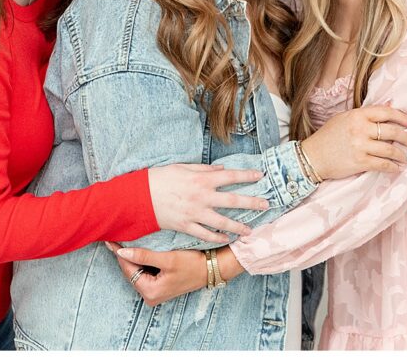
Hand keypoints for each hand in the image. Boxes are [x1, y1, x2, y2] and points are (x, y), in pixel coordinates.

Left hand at [105, 242, 206, 306]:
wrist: (211, 269)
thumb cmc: (192, 264)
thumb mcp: (168, 259)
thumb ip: (144, 256)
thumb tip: (122, 252)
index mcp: (151, 292)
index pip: (128, 270)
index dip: (119, 254)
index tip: (110, 240)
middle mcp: (151, 296)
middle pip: (131, 272)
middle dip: (125, 256)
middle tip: (115, 238)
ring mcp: (155, 293)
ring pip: (137, 272)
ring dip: (133, 258)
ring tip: (124, 241)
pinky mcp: (159, 287)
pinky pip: (145, 273)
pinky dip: (141, 262)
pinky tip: (138, 250)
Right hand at [147, 164, 268, 243]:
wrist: (139, 197)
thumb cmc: (160, 178)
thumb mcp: (182, 168)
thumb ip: (204, 170)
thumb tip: (222, 169)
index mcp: (201, 180)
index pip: (230, 177)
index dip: (246, 176)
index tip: (260, 176)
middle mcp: (202, 197)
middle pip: (232, 201)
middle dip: (251, 202)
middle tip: (266, 205)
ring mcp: (195, 213)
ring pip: (222, 222)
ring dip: (238, 225)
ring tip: (250, 229)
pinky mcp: (186, 226)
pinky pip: (205, 234)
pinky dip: (217, 237)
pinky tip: (227, 239)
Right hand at [300, 105, 406, 179]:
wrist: (312, 157)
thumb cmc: (327, 136)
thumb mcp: (344, 118)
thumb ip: (366, 114)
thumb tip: (390, 106)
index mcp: (357, 115)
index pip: (386, 112)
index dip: (402, 117)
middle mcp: (360, 129)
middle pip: (392, 131)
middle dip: (406, 137)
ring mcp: (360, 146)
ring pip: (390, 149)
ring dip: (402, 154)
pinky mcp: (360, 162)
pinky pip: (383, 164)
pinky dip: (393, 167)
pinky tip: (397, 168)